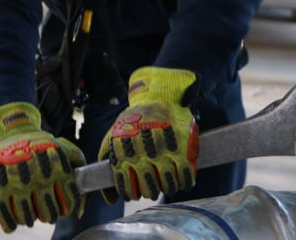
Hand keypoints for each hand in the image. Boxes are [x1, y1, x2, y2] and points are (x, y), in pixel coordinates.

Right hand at [0, 102, 85, 232]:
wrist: (9, 130)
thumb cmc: (39, 143)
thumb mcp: (63, 147)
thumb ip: (78, 171)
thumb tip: (78, 210)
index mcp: (57, 166)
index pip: (68, 201)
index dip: (67, 208)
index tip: (62, 207)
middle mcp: (39, 175)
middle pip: (49, 213)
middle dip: (49, 214)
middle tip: (45, 210)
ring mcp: (18, 182)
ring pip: (28, 217)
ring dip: (30, 219)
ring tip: (29, 213)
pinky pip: (6, 215)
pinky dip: (10, 223)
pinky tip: (13, 221)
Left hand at [98, 66, 199, 202]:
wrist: (156, 95)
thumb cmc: (132, 120)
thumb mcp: (113, 137)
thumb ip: (109, 165)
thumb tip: (112, 199)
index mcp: (123, 149)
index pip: (126, 185)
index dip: (132, 193)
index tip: (136, 194)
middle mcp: (142, 150)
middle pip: (149, 188)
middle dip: (151, 192)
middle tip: (154, 189)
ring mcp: (163, 148)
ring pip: (168, 183)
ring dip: (169, 188)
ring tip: (169, 186)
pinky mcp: (182, 145)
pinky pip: (186, 173)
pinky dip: (186, 182)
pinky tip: (183, 181)